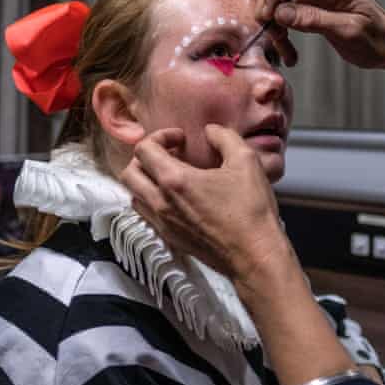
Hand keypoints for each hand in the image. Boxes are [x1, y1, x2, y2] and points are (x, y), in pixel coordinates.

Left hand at [121, 125, 289, 282]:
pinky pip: (147, 215)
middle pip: (129, 173)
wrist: (254, 254)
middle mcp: (161, 203)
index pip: (144, 150)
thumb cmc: (251, 210)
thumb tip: (212, 131)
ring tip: (172, 175)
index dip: (160, 136)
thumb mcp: (246, 160)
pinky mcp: (170, 238)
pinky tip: (179, 198)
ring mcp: (163, 223)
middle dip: (146, 158)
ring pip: (134, 195)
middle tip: (171, 154)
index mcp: (175, 181)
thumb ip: (224, 137)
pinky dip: (153, 200)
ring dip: (146, 180)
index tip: (181, 139)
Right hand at [247, 0, 384, 69]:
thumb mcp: (348, 31)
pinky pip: (286, 11)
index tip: (269, 13)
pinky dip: (274, 18)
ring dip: (275, 25)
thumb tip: (280, 12)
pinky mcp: (312, 11)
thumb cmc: (377, 39)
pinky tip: (260, 14)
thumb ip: (314, 19)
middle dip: (270, 7)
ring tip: (286, 50)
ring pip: (280, 2)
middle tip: (274, 34)